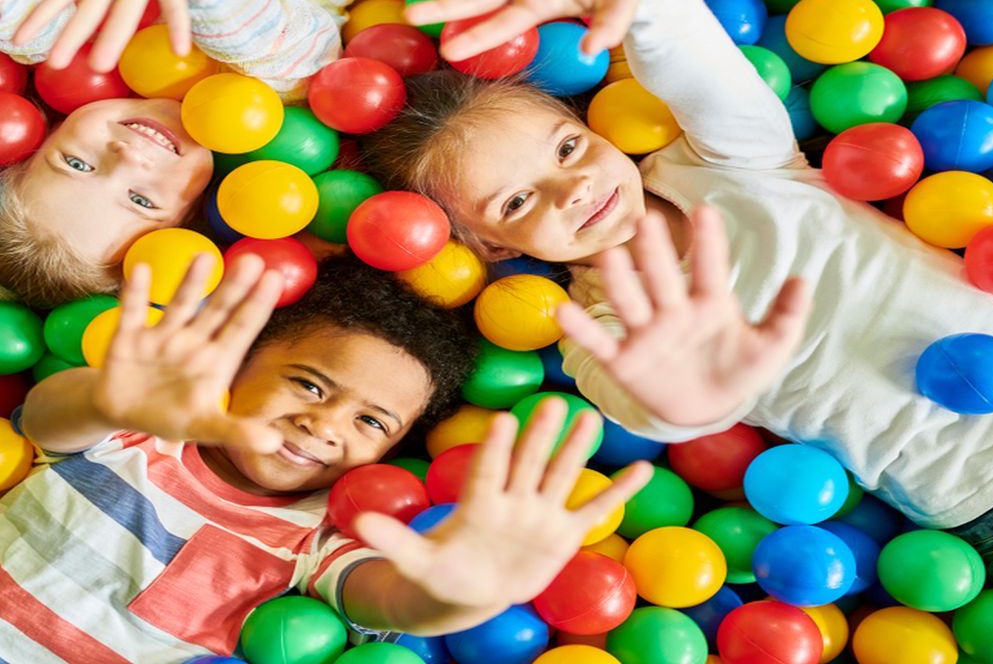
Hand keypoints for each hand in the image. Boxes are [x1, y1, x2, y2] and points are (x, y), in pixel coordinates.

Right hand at [94, 253, 283, 452]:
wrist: (124, 411)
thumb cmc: (173, 415)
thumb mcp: (206, 427)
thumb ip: (237, 432)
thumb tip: (274, 444)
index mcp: (216, 361)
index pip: (241, 329)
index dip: (257, 306)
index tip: (274, 278)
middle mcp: (192, 342)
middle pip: (216, 311)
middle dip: (232, 288)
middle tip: (251, 260)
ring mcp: (161, 337)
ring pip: (178, 306)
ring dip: (189, 284)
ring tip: (204, 258)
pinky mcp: (128, 338)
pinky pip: (131, 313)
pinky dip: (135, 294)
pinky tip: (139, 270)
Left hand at [353, 400, 650, 609]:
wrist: (471, 590)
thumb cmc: (442, 572)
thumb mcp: (416, 561)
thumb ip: (392, 539)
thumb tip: (353, 522)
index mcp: (479, 503)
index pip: (490, 470)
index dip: (497, 448)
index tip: (505, 420)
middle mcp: (513, 500)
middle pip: (529, 463)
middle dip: (541, 436)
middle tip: (553, 401)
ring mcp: (540, 514)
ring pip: (561, 476)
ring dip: (576, 450)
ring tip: (590, 417)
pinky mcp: (562, 534)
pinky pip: (593, 510)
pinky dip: (617, 493)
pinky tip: (640, 471)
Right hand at [557, 205, 811, 429]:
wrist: (708, 411)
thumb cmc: (738, 370)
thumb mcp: (770, 347)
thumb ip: (787, 316)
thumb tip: (803, 278)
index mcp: (710, 303)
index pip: (710, 267)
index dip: (708, 242)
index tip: (705, 211)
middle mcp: (673, 311)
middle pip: (663, 278)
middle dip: (655, 252)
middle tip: (647, 222)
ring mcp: (646, 334)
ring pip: (630, 302)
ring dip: (619, 281)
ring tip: (610, 257)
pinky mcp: (625, 361)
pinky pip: (600, 344)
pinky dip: (582, 330)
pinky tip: (564, 311)